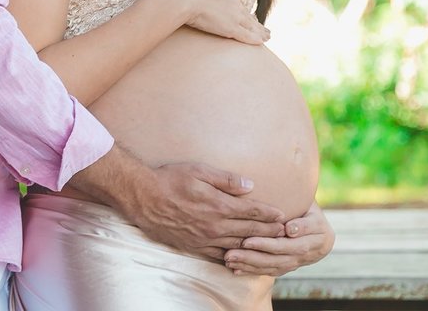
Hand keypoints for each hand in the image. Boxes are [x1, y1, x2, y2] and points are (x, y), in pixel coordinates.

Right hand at [125, 160, 286, 260]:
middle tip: (284, 232)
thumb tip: (250, 185)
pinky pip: (220, 255)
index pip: (251, 211)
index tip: (282, 215)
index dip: (269, 213)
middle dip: (269, 231)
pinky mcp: (195, 247)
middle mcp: (215, 225)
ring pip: (237, 245)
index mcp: (218, 205)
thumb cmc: (170, 179)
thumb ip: (226, 179)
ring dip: (256, 244)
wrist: (143, 198)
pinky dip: (235, 256)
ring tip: (270, 244)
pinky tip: (242, 255)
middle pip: (249, 230)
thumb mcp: (198, 170)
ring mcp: (205, 239)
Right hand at [166, 0, 268, 44]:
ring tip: (267, 36)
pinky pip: (246, 36)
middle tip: (264, 28)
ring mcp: (233, 15)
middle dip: (255, 22)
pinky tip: (262, 43)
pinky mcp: (231, 28)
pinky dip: (255, 39)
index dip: (241, 10)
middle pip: (246, 14)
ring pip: (250, 25)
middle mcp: (232, 1)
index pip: (235, 2)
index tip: (247, 15)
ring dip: (260, 32)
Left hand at [224, 201, 334, 275]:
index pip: (293, 242)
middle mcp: (312, 252)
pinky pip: (270, 271)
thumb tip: (289, 229)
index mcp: (319, 236)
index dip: (271, 244)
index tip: (249, 241)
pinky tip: (235, 269)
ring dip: (250, 264)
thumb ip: (301, 214)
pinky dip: (252, 270)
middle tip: (235, 250)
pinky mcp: (288, 266)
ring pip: (274, 266)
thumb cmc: (307, 204)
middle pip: (281, 257)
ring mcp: (299, 261)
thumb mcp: (310, 204)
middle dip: (256, 254)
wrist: (316, 220)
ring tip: (230, 258)